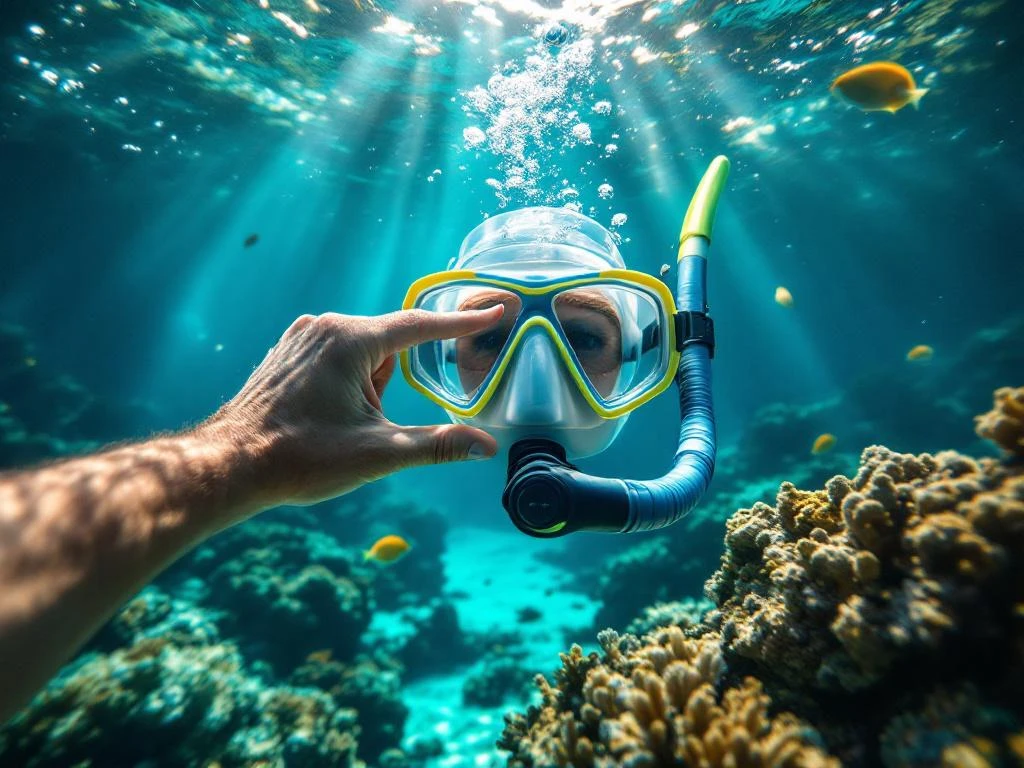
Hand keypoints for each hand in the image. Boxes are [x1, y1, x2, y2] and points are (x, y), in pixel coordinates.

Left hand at [203, 306, 504, 510]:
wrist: (229, 465)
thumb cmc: (302, 458)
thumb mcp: (380, 454)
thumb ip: (438, 445)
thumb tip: (487, 447)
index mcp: (350, 340)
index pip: (420, 326)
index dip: (462, 322)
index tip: (496, 310)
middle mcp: (324, 326)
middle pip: (387, 348)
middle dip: (388, 388)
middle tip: (364, 429)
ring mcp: (300, 336)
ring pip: (361, 356)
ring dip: (366, 390)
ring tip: (336, 429)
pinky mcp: (286, 351)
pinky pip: (335, 359)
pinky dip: (344, 385)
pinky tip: (323, 419)